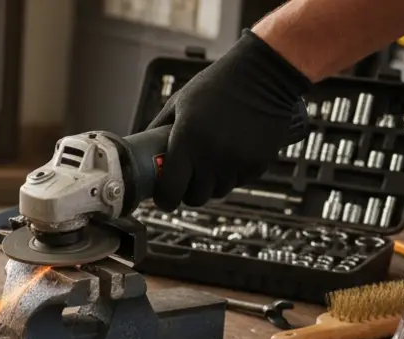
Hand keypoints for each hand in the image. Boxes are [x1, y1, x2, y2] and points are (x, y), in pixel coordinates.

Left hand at [147, 29, 311, 210]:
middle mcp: (212, 157)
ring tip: (211, 162)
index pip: (171, 191)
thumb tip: (141, 150)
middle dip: (189, 192)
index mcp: (187, 142)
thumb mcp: (179, 102)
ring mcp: (237, 162)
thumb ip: (158, 128)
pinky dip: (234, 174)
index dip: (165, 199)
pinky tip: (233, 153)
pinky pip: (240, 181)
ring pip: (218, 191)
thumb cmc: (217, 84)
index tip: (165, 198)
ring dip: (212, 183)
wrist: (263, 74)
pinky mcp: (258, 164)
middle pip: (196, 198)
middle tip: (188, 179)